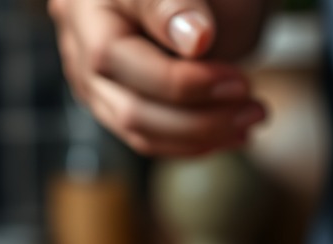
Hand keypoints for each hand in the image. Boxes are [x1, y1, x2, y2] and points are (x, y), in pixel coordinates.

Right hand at [47, 0, 270, 156]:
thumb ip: (177, 0)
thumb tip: (194, 39)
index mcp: (88, 3)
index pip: (116, 57)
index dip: (179, 80)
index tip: (237, 82)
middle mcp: (79, 40)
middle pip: (129, 107)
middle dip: (198, 118)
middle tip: (253, 109)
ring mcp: (89, 76)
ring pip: (138, 131)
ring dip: (200, 136)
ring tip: (249, 121)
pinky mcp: (109, 100)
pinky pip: (146, 136)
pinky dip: (190, 141)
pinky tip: (228, 133)